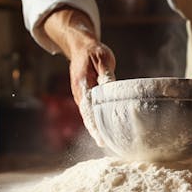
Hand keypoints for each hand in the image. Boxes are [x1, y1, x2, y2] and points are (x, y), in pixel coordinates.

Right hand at [43, 6, 115, 145]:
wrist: (81, 46)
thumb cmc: (93, 51)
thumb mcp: (103, 58)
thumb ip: (106, 74)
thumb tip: (112, 89)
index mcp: (82, 85)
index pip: (88, 109)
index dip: (94, 125)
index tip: (100, 138)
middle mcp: (79, 93)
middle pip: (87, 116)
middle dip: (96, 131)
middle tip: (106, 146)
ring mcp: (81, 95)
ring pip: (89, 115)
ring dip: (96, 128)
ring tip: (107, 143)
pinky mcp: (86, 95)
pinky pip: (91, 111)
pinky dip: (97, 120)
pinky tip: (106, 129)